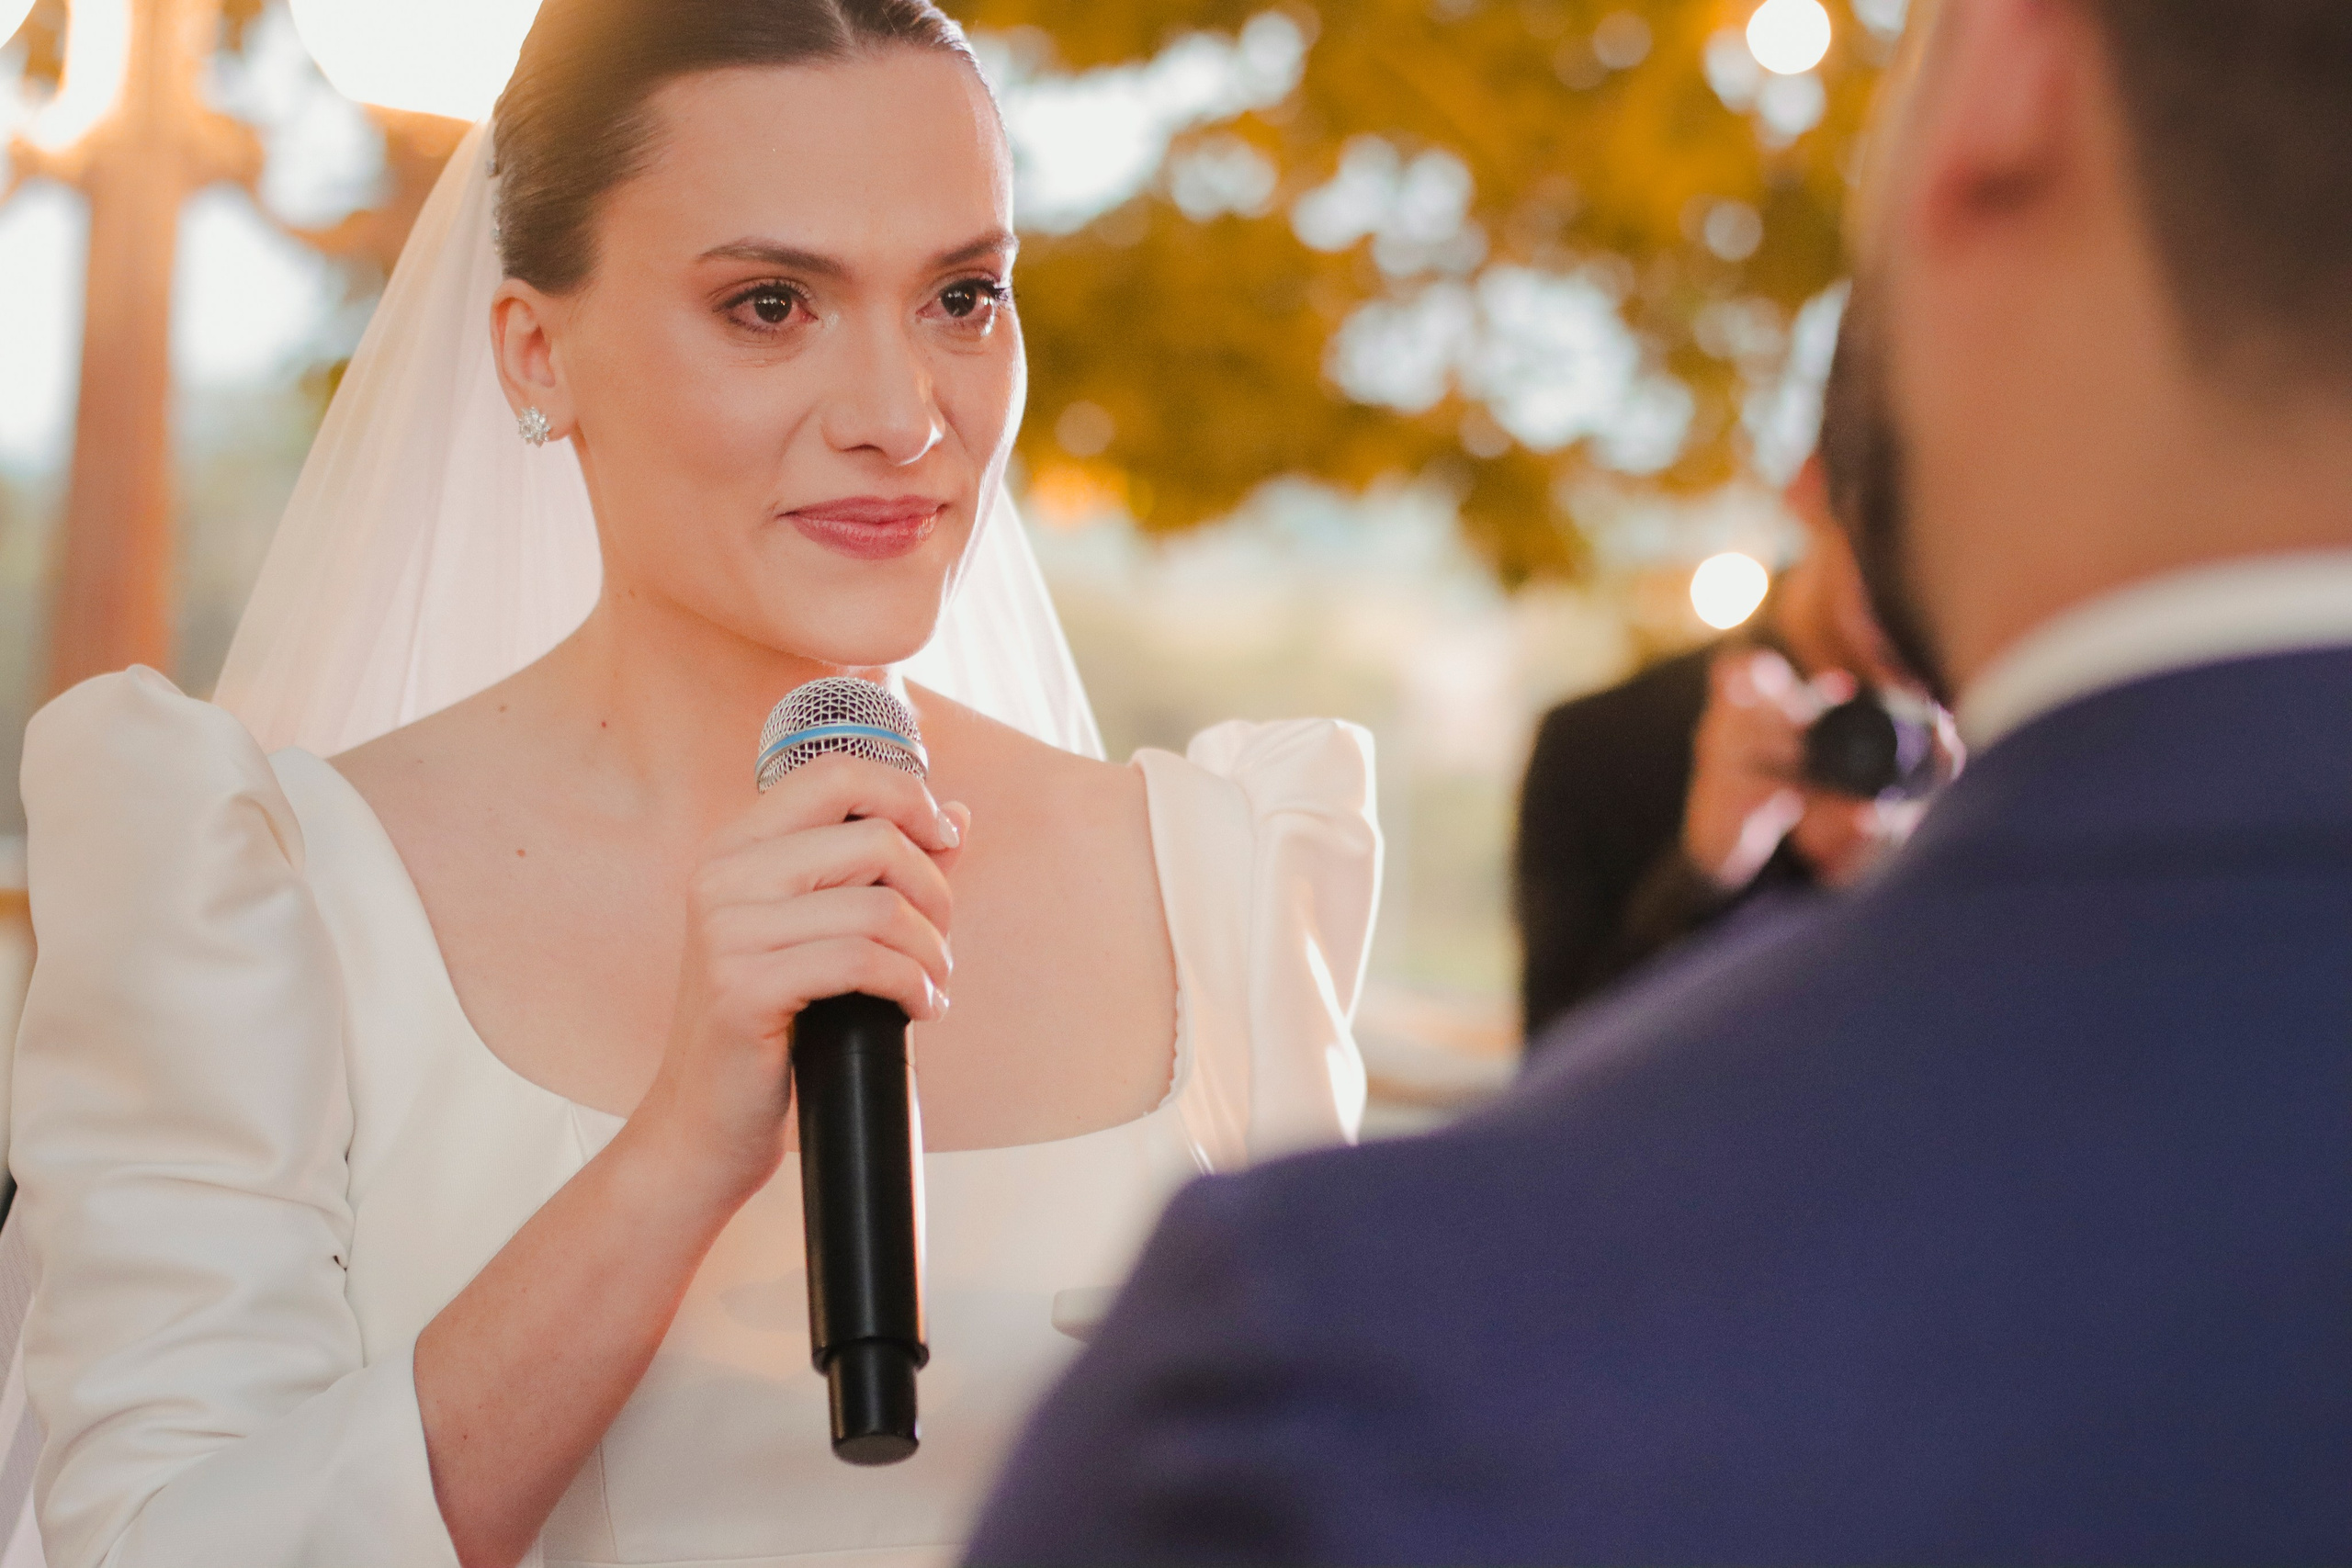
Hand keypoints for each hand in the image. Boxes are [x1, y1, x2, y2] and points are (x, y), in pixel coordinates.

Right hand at [635, 755, 968, 1203]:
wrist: (705, 1122)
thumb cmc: (776, 1025)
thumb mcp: (826, 932)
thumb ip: (885, 870)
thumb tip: (958, 814)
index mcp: (738, 847)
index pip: (835, 772)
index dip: (906, 794)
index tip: (945, 839)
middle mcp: (723, 876)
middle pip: (874, 839)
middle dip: (934, 893)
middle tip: (939, 944)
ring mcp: (725, 932)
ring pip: (879, 907)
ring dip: (930, 950)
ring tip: (932, 983)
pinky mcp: (742, 989)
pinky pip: (862, 963)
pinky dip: (911, 985)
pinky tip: (919, 1008)